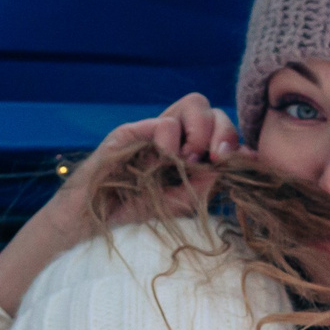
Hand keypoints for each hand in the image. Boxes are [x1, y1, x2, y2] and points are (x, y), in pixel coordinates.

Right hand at [0, 94, 238, 313]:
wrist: (85, 225)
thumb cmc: (126, 215)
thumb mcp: (173, 205)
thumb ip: (199, 187)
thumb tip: (227, 169)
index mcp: (185, 151)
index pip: (218, 130)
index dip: (234, 140)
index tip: (244, 160)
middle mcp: (170, 137)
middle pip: (209, 110)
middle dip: (223, 130)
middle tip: (216, 157)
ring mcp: (149, 133)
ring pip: (191, 105)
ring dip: (201, 128)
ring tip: (192, 156)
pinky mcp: (127, 134)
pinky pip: (160, 121)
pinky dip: (171, 133)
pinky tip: (170, 155)